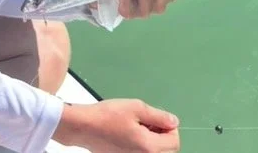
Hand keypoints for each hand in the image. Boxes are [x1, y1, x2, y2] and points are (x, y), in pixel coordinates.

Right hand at [53, 98, 179, 152]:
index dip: (169, 127)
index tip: (157, 118)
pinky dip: (141, 146)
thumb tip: (173, 122)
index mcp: (149, 147)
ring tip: (136, 127)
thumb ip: (159, 116)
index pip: (174, 141)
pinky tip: (129, 135)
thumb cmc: (106, 116)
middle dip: (162, 136)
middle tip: (147, 122)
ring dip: (152, 141)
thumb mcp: (136, 108)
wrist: (83, 127)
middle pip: (167, 151)